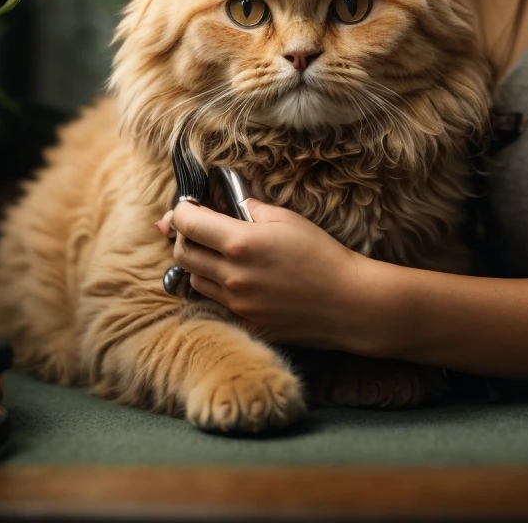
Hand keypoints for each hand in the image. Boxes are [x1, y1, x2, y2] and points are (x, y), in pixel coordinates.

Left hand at [159, 199, 374, 351]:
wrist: (347, 301)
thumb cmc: (321, 254)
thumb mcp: (287, 219)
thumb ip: (251, 208)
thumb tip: (232, 203)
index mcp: (240, 243)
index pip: (188, 224)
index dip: (181, 212)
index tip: (186, 206)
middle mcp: (231, 276)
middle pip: (182, 254)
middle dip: (182, 236)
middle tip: (195, 227)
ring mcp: (236, 305)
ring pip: (194, 280)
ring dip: (197, 263)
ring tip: (215, 251)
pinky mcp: (246, 324)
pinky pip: (215, 303)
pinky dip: (215, 287)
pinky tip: (233, 277)